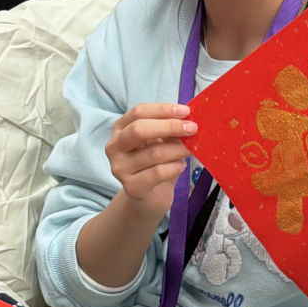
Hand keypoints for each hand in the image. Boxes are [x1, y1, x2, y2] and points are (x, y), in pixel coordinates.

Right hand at [106, 103, 194, 222]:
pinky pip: (158, 172)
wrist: (150, 197)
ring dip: (177, 149)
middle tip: (192, 128)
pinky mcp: (131, 187)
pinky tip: (180, 166)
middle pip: (139, 130)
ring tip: (190, 149)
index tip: (185, 111)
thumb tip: (187, 119)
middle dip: (170, 127)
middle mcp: (114, 146)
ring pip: (153, 153)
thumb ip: (168, 129)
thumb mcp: (160, 141)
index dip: (162, 110)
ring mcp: (120, 168)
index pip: (139, 112)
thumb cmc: (156, 163)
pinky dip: (175, 167)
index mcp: (120, 128)